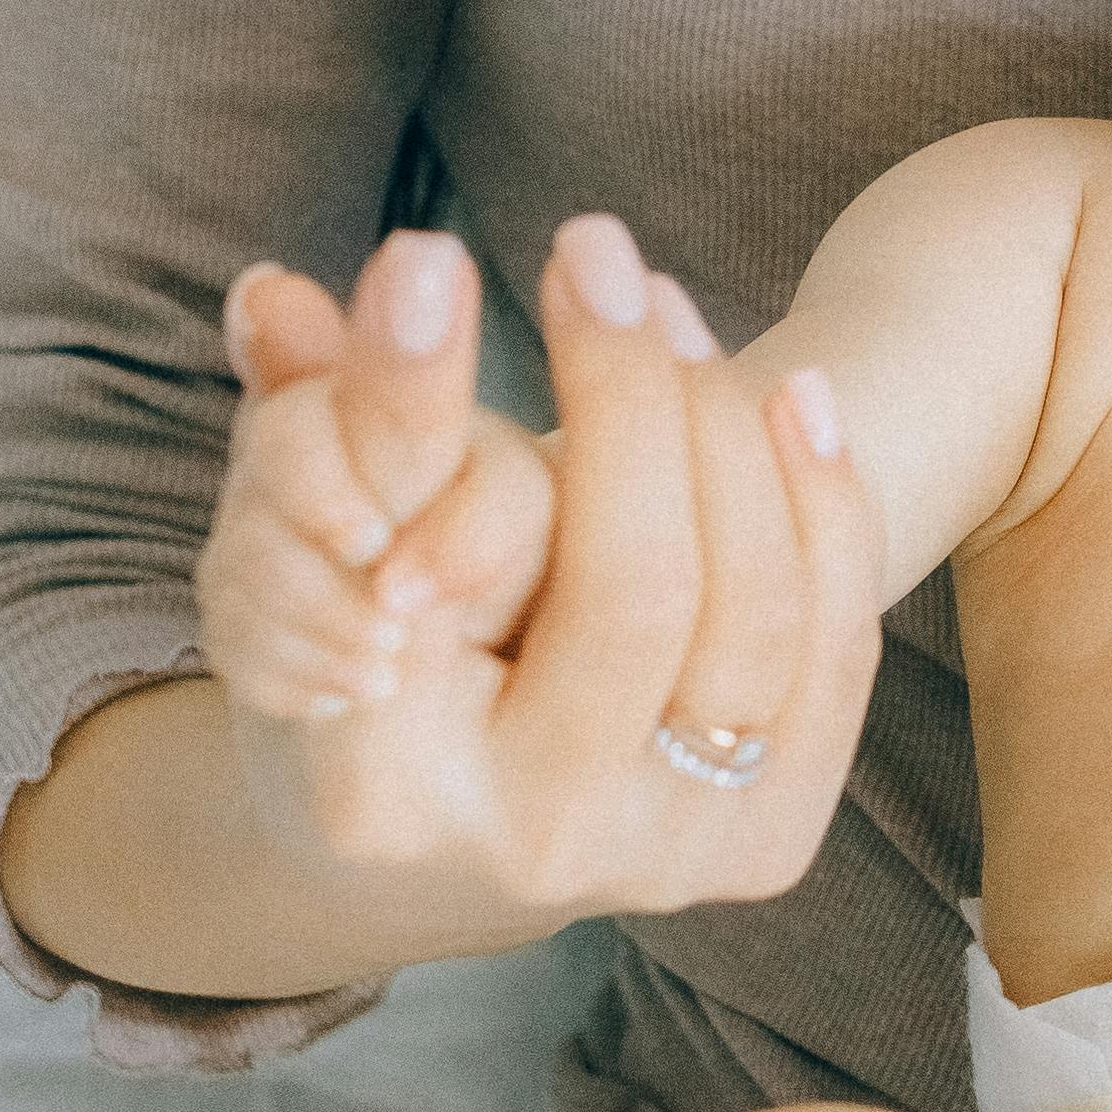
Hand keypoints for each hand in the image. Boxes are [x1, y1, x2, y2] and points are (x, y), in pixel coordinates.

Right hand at [194, 213, 886, 917]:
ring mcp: (668, 860)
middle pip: (636, 588)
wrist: (453, 825)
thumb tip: (279, 291)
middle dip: (622, 392)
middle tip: (588, 251)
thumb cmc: (370, 647)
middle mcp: (536, 846)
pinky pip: (832, 647)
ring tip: (665, 304)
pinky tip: (795, 392)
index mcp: (386, 788)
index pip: (444, 563)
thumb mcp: (316, 532)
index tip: (439, 254)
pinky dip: (823, 505)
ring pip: (755, 610)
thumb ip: (321, 413)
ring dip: (729, 429)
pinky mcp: (769, 845)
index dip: (442, 404)